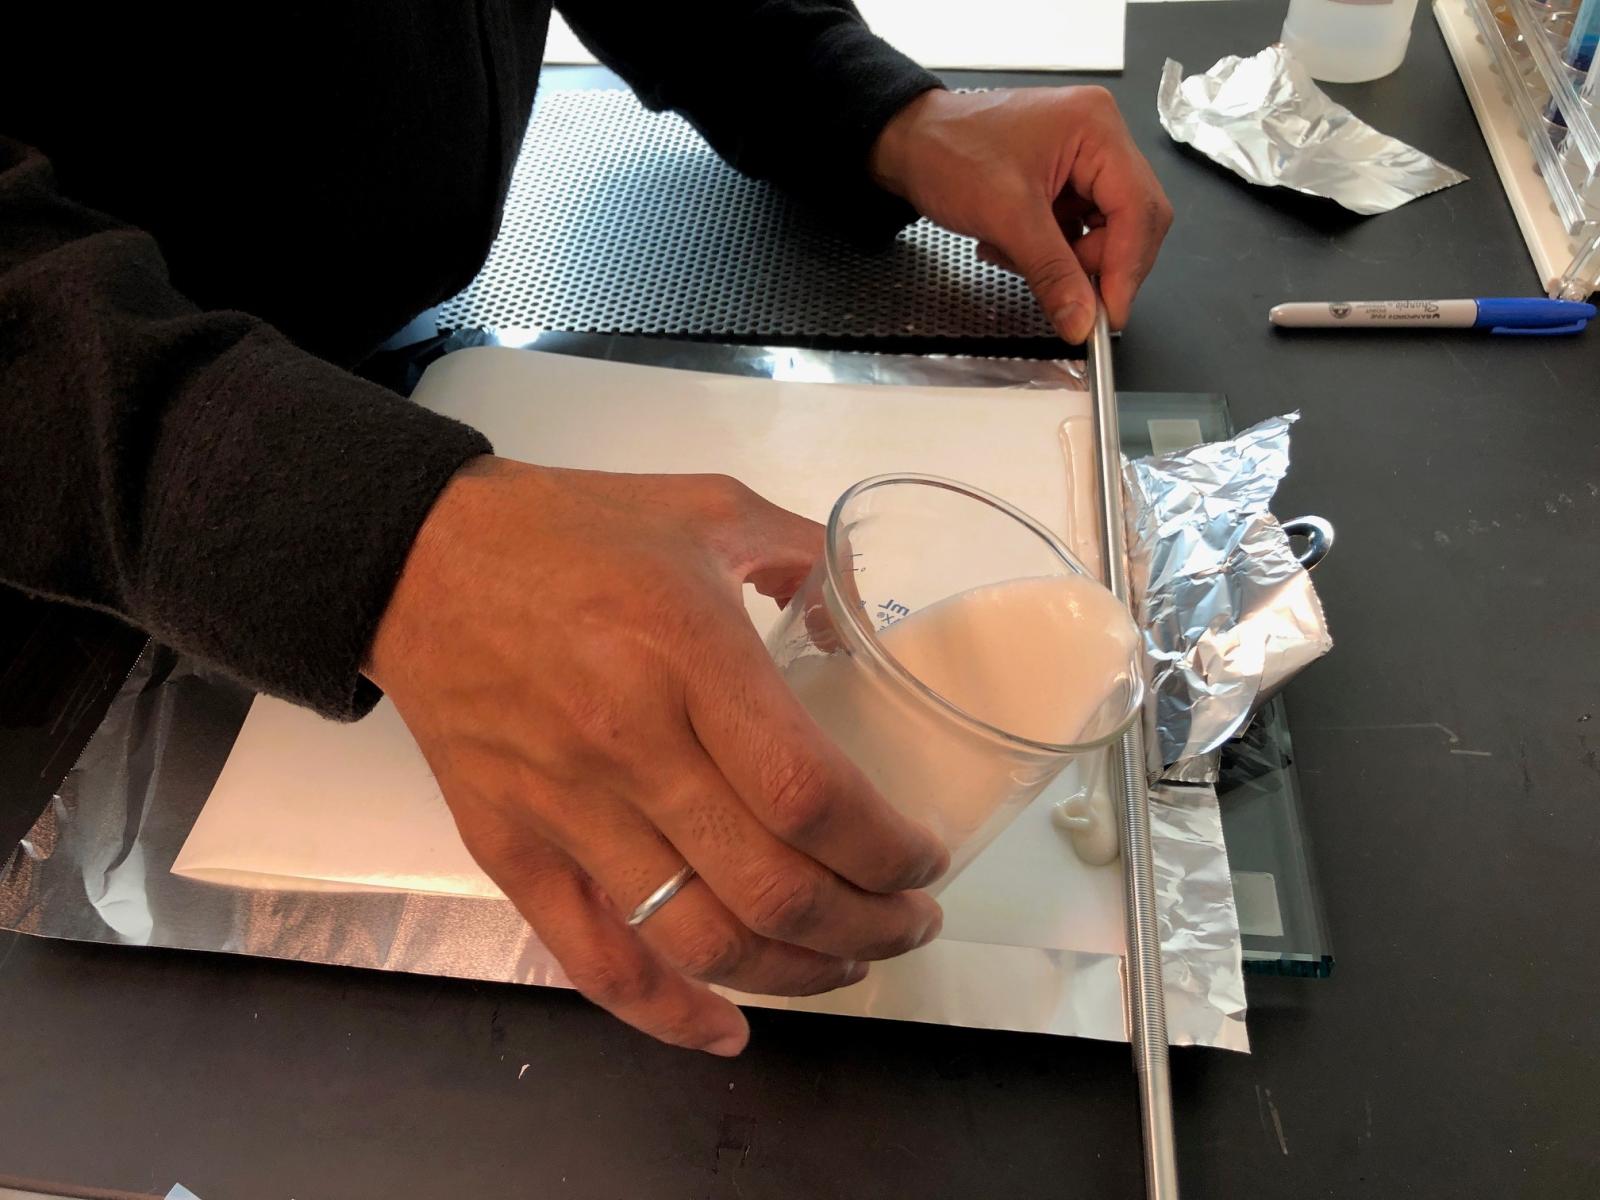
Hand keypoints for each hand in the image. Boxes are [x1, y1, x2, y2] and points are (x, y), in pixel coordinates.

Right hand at [366, 458, 946, 1054]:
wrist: (415, 560)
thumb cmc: (568, 530)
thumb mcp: (705, 506)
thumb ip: (802, 552)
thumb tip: (859, 616)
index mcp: (687, 655)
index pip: (807, 795)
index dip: (885, 850)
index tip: (924, 858)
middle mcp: (629, 746)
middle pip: (769, 888)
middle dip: (868, 927)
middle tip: (910, 920)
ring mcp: (564, 809)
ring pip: (697, 939)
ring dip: (794, 975)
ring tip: (847, 962)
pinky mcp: (510, 848)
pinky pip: (595, 958)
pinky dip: (668, 1015)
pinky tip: (729, 1030)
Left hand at [870, 86, 1173, 342]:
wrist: (908, 144)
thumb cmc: (947, 150)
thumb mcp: (1005, 216)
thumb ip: (1051, 272)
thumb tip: (1082, 318)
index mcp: (1097, 128)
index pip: (1139, 209)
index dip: (1127, 268)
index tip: (1109, 315)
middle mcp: (1100, 138)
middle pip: (1130, 223)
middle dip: (1094, 264)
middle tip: (1066, 294)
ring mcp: (1084, 161)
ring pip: (1103, 234)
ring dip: (1062, 259)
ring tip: (1012, 250)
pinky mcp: (1065, 183)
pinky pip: (1077, 232)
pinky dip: (1047, 251)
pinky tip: (1010, 243)